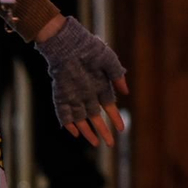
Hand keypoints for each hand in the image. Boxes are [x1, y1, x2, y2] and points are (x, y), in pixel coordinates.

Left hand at [35, 16, 127, 147]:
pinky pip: (64, 113)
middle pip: (95, 116)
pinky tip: (75, 133)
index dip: (115, 118)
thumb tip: (126, 92)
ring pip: (81, 119)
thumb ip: (117, 75)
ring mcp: (74, 95)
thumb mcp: (108, 60)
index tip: (121, 128)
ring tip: (95, 143)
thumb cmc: (90, 49)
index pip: (109, 106)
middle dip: (103, 130)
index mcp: (100, 85)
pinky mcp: (62, 95)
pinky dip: (69, 124)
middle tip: (110, 144)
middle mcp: (87, 93)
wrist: (68, 43)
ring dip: (87, 131)